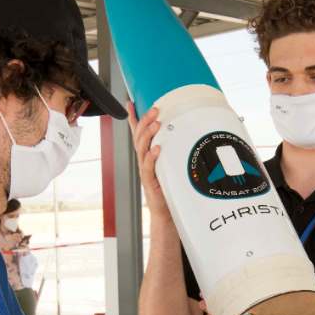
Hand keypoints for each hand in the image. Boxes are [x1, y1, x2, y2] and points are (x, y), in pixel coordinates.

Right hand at [128, 102, 169, 217]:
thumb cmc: (169, 188)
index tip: (131, 102)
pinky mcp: (149, 181)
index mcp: (147, 155)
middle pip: (139, 136)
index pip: (138, 133)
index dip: (134, 118)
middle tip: (155, 110)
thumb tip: (183, 136)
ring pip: (142, 148)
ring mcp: (145, 170)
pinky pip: (147, 167)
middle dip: (145, 121)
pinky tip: (157, 149)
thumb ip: (173, 151)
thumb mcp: (170, 165)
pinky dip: (151, 157)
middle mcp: (144, 160)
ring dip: (148, 135)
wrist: (166, 212)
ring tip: (156, 124)